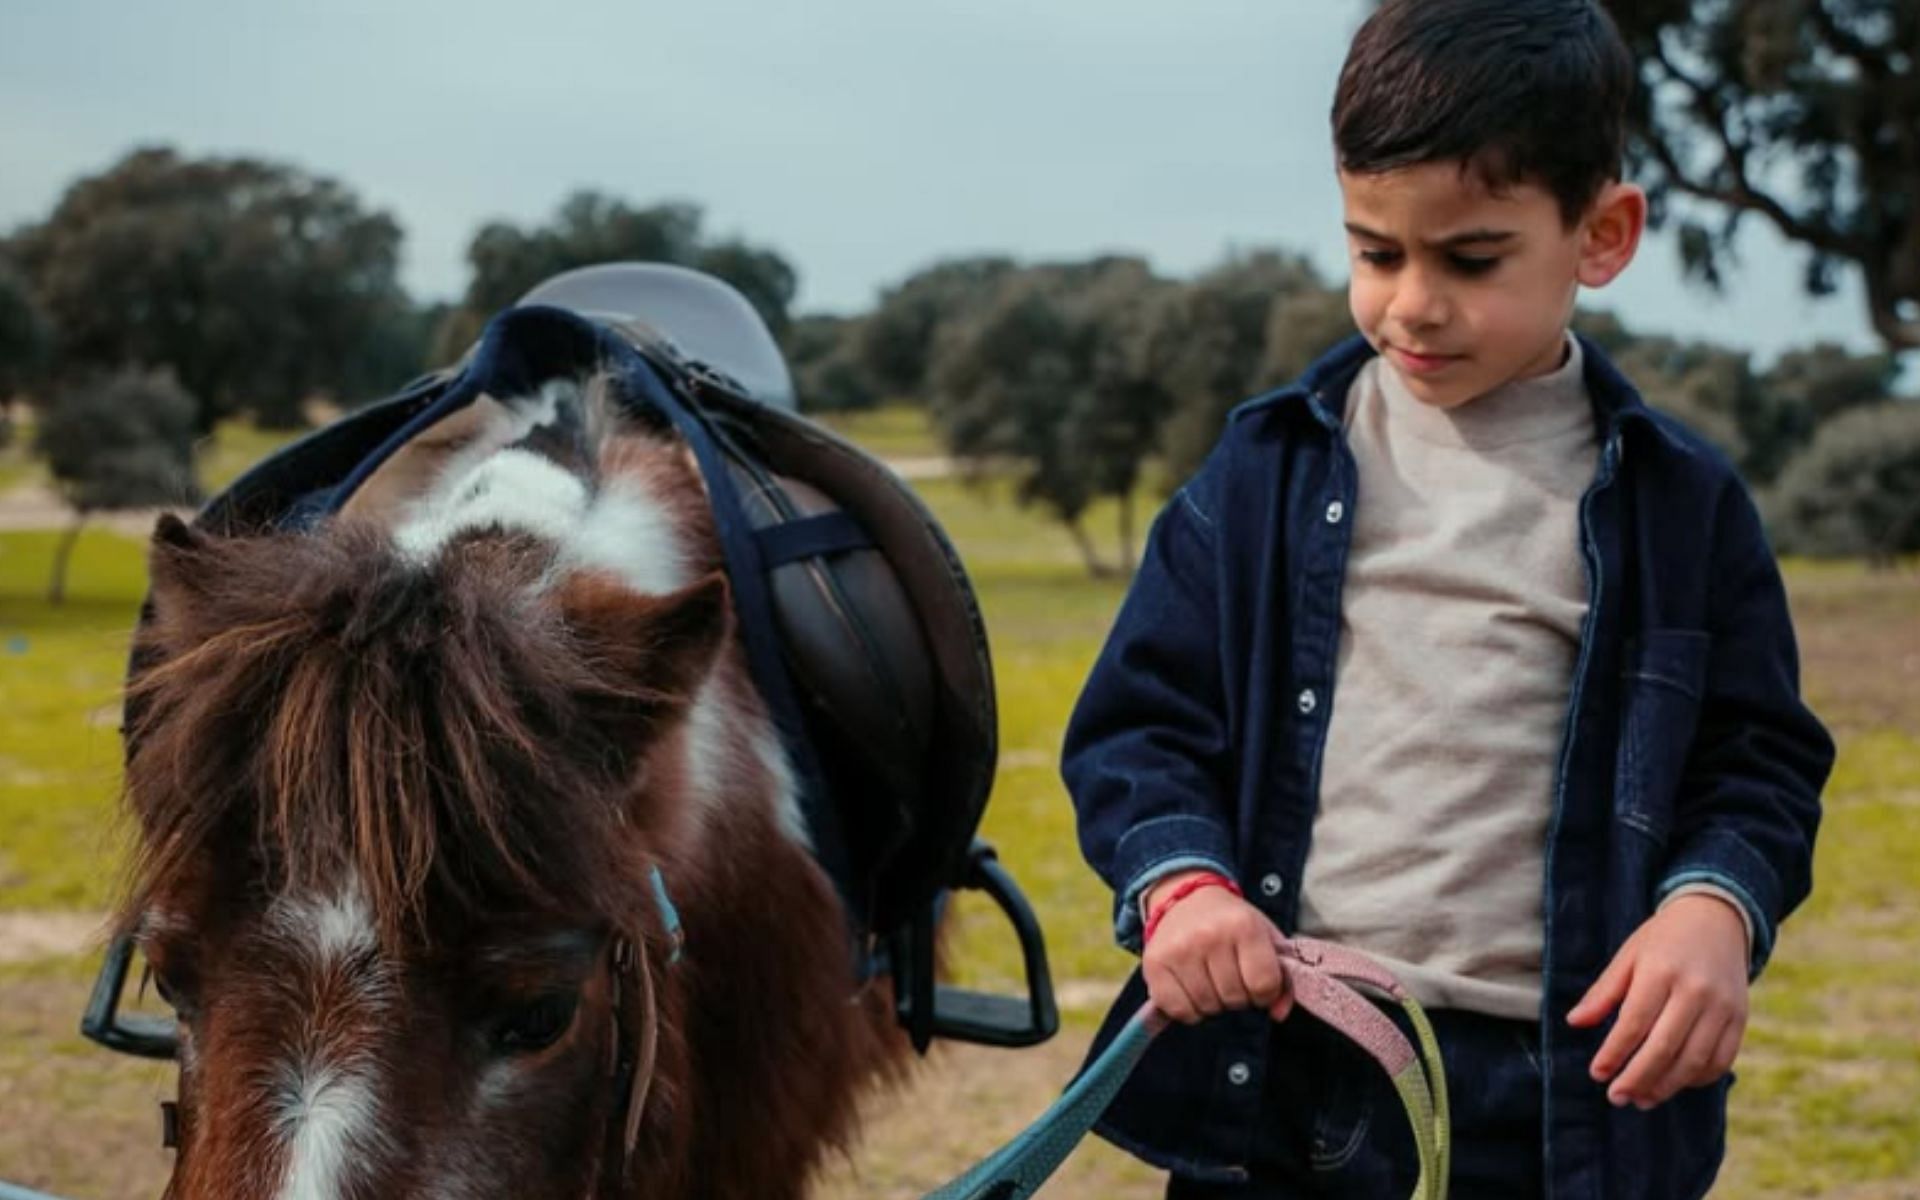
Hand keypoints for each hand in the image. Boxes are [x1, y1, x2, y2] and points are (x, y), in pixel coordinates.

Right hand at [1141, 872, 1293, 1024]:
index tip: (1257, 983)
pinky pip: (1178, 1010)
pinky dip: (1189, 1010)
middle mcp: (1209, 935)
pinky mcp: (1155, 963)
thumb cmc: (1232, 923)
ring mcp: (1179, 950)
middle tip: (1231, 977)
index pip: (1264, 985)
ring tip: (1211, 981)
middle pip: (1235, 998)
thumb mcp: (1265, 937)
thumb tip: (1278, 1014)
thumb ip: (1283, 977)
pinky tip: (1192, 991)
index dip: (1265, 993)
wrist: (1186, 898)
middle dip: (1238, 997)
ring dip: (1214, 1004)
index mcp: (1243, 925)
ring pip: (1207, 1007)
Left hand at [1566, 894, 1749, 1108]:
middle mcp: (1696, 991)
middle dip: (1638, 1078)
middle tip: (1616, 1097)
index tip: (1597, 1074)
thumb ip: (1603, 992)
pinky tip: (1674, 1084)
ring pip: (1694, 1060)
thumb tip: (1574, 1023)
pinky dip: (1697, 1079)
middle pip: (1665, 1047)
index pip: (1634, 1022)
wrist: (1716, 920)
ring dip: (1666, 1086)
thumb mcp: (1628, 956)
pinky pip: (1721, 1060)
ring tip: (1642, 1099)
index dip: (1614, 1053)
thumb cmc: (1662, 940)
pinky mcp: (1740, 1018)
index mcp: (1661, 971)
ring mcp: (1723, 1007)